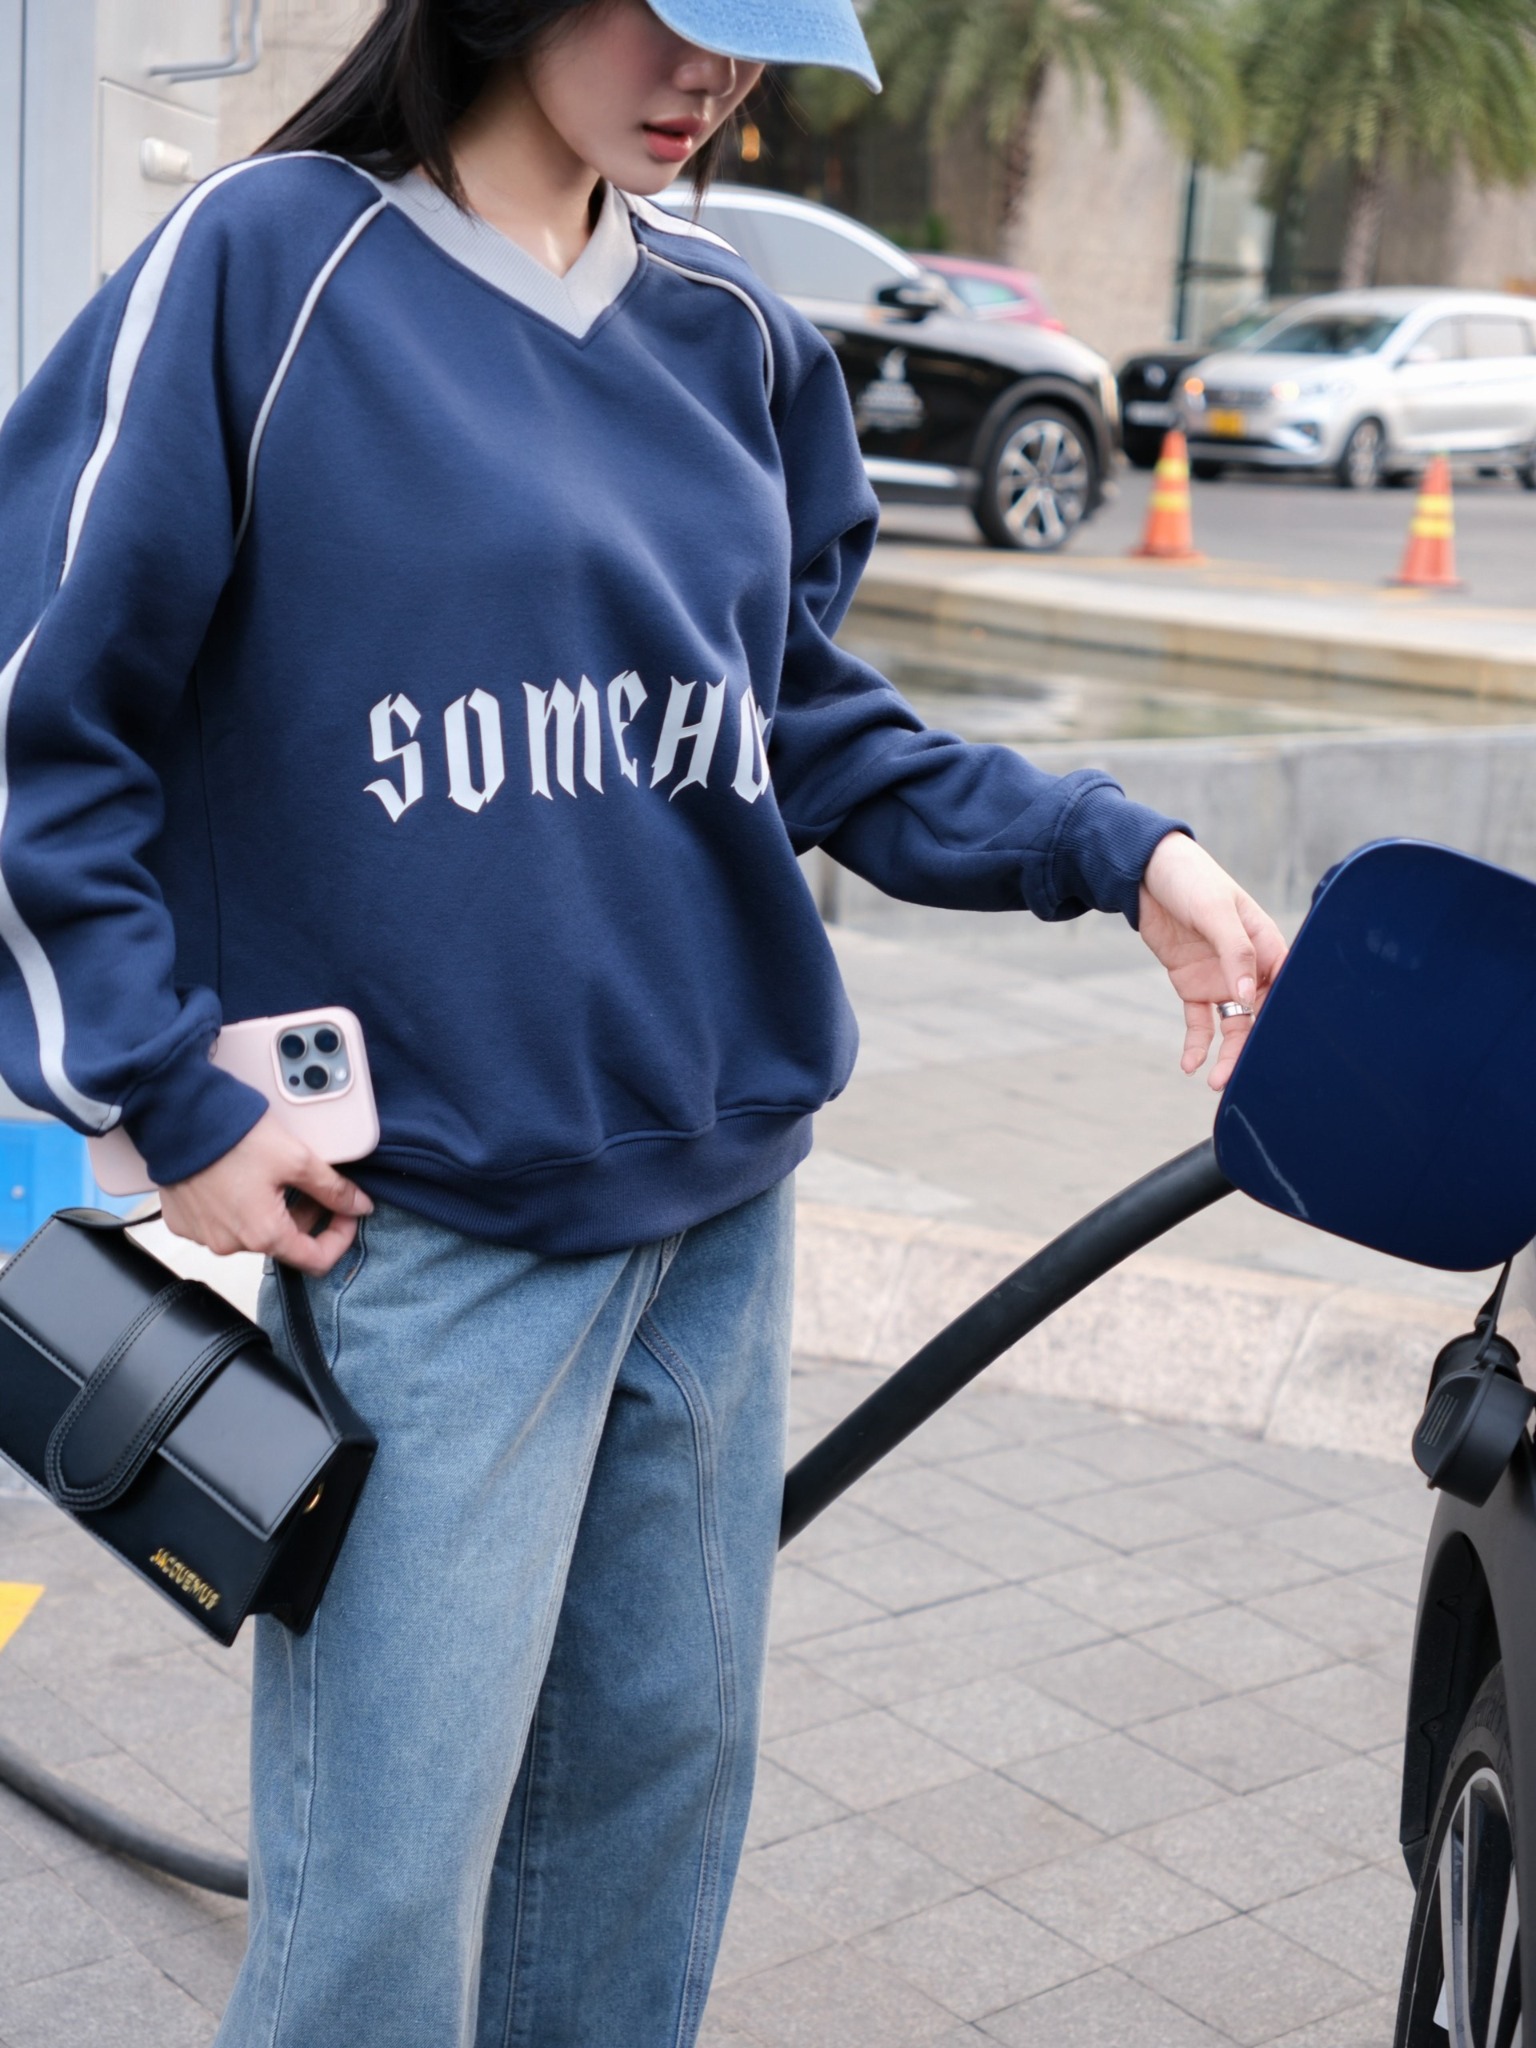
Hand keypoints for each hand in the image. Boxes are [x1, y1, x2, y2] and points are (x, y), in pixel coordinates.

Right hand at [159, 1111, 372, 1275]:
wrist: (179, 1119)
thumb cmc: (234, 1138)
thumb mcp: (297, 1159)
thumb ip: (333, 1189)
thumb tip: (359, 1206)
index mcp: (263, 1235)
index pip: (316, 1261)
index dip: (339, 1238)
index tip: (345, 1214)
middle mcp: (230, 1244)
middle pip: (283, 1244)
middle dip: (305, 1216)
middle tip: (310, 1184)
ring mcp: (204, 1236)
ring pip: (251, 1233)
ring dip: (270, 1212)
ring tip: (273, 1177)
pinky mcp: (184, 1222)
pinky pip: (219, 1224)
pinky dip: (236, 1207)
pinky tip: (239, 1179)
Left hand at [1138, 833, 1287, 1090]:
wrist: (1146, 872)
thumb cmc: (1192, 880)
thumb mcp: (1215, 912)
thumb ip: (1235, 951)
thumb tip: (1249, 994)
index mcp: (1267, 945)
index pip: (1284, 990)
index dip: (1283, 1020)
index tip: (1278, 1051)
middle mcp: (1249, 967)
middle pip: (1259, 1016)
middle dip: (1251, 1048)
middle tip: (1237, 1078)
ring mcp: (1221, 978)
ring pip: (1232, 1025)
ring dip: (1226, 1054)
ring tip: (1216, 1082)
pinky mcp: (1193, 985)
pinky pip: (1199, 1021)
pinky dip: (1196, 1043)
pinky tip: (1190, 1065)